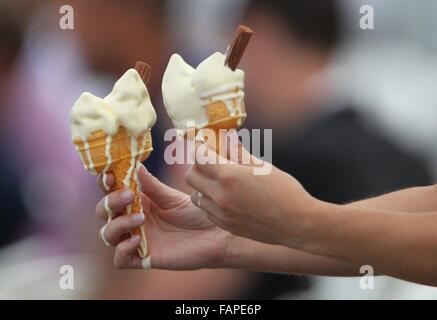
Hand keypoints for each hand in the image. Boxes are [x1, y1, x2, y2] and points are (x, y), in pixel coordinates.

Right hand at [95, 165, 231, 269]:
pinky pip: (120, 260)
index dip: (105, 183)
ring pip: (108, 234)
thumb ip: (152, 186)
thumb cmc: (196, 213)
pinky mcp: (145, 258)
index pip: (112, 191)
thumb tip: (134, 166)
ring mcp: (137, 239)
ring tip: (140, 218)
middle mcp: (133, 219)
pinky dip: (122, 250)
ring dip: (118, 224)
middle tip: (130, 195)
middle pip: (104, 212)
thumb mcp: (172, 197)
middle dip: (110, 202)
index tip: (109, 176)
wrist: (215, 235)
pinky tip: (137, 240)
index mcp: (139, 201)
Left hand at [185, 138, 318, 246]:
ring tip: (221, 182)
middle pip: (190, 176)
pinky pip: (206, 210)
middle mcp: (219, 195)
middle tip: (212, 163)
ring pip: (195, 195)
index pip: (198, 156)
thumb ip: (238, 152)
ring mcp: (220, 213)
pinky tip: (227, 198)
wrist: (297, 224)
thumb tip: (226, 138)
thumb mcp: (261, 166)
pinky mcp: (224, 225)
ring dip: (202, 186)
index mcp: (228, 176)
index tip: (206, 145)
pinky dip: (210, 202)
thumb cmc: (284, 191)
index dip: (201, 148)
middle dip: (198, 166)